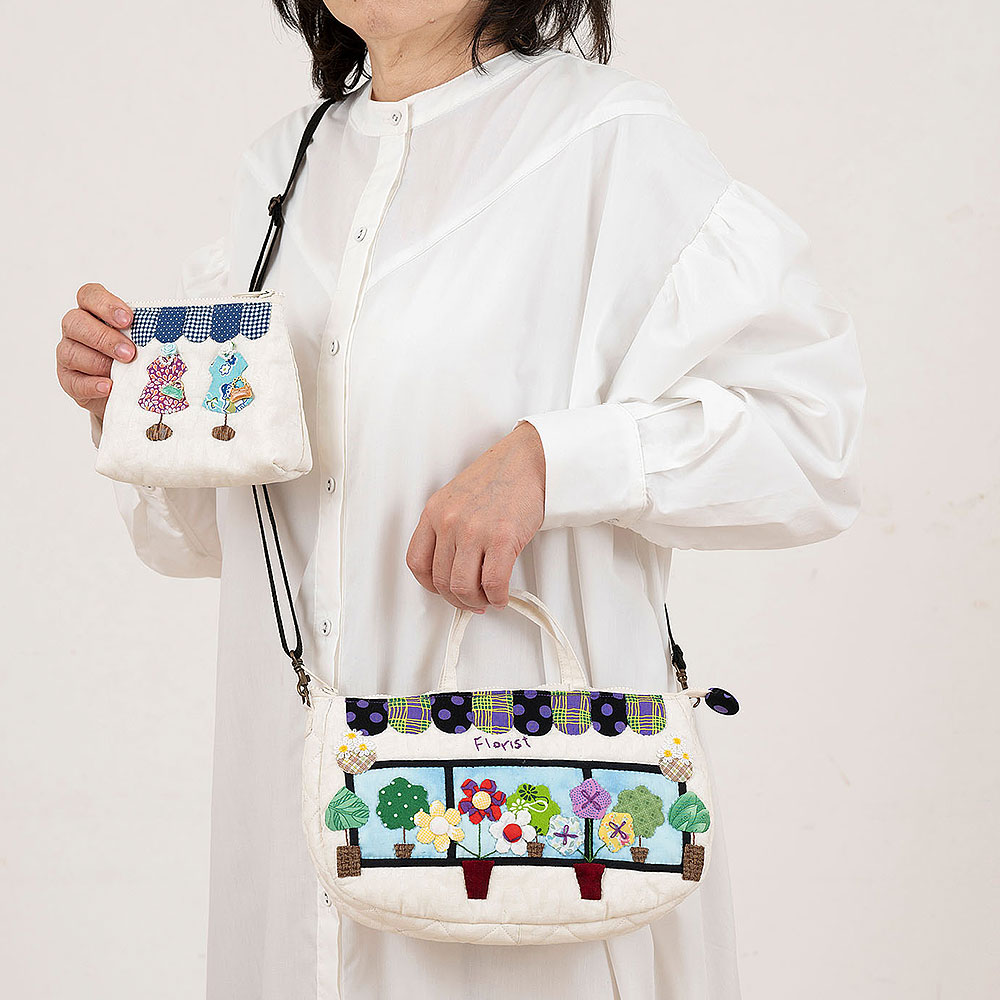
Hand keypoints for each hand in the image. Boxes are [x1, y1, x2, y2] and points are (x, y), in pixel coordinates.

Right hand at [57, 283, 135, 419]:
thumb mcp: (142, 343)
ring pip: (71, 352)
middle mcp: (77, 330)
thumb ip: (146, 334)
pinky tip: (108, 386)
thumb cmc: (135, 359)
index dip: (105, 304)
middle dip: (104, 337)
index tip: (128, 319)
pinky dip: (92, 384)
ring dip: (99, 362)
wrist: (126, 390)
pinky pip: (73, 381)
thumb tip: (167, 334)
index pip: (89, 296)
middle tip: (129, 352)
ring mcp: (69, 354)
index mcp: (93, 313)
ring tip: (121, 371)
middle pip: (76, 322)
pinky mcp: (69, 380)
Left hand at [406, 421, 545, 611]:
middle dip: (458, 599)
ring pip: (463, 587)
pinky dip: (497, 597)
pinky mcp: (502, 538)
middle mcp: (449, 522)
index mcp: (434, 512)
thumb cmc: (498, 478)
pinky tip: (502, 595)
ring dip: (477, 602)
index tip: (443, 589)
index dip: (430, 585)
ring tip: (487, 598)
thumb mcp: (457, 499)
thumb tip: (451, 568)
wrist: (528, 460)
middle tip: (471, 600)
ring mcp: (474, 530)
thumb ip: (448, 529)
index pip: (417, 562)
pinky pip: (493, 583)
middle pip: (441, 581)